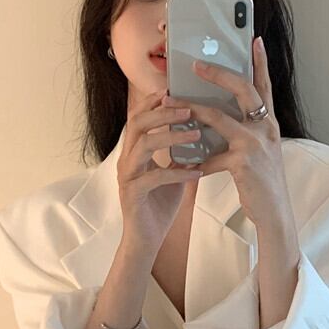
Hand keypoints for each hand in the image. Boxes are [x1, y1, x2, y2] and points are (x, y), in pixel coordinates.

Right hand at [117, 90, 203, 250]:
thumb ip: (180, 155)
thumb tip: (201, 133)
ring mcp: (128, 176)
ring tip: (195, 133)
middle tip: (188, 108)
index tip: (173, 89)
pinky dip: (177, 173)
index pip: (139, 117)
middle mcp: (127, 160)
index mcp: (135, 152)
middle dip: (163, 112)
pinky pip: (155, 177)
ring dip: (171, 136)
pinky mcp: (133, 194)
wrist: (146, 240)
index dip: (153, 101)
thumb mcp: (173, 174)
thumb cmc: (159, 205)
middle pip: (138, 124)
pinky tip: (197, 172)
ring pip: (144, 145)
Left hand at [165, 36, 293, 229]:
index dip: (260, 62)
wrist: (274, 213)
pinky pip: (212, 155)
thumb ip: (242, 132)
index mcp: (269, 124)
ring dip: (192, 109)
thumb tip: (214, 116)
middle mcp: (266, 129)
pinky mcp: (244, 163)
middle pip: (244, 90)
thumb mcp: (257, 151)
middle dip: (219, 73)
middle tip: (197, 64)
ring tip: (171, 101)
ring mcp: (256, 145)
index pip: (265, 86)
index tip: (254, 40)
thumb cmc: (262, 183)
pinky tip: (182, 163)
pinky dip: (195, 160)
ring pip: (219, 117)